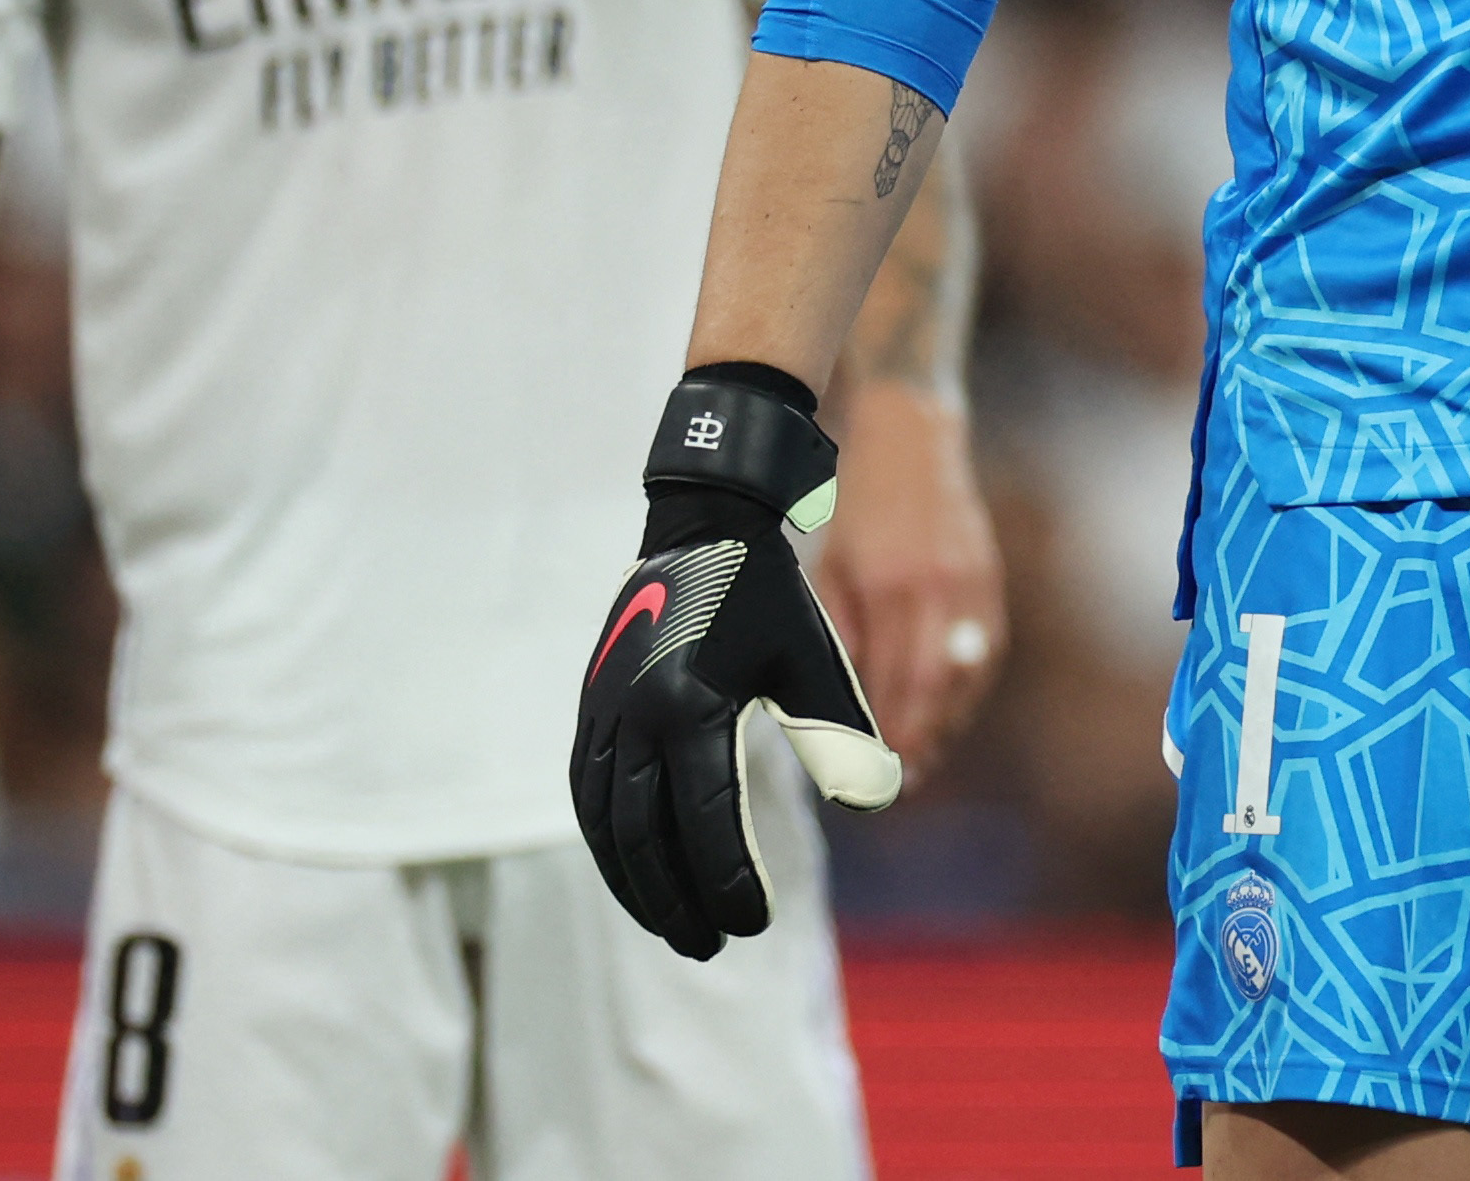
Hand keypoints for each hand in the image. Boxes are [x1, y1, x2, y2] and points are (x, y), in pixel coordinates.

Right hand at [575, 368, 904, 959]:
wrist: (699, 525)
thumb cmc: (768, 597)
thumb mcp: (814, 660)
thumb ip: (843, 733)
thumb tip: (881, 799)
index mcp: (693, 705)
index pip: (706, 820)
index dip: (727, 881)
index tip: (754, 924)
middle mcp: (636, 716)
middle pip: (647, 838)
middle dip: (678, 900)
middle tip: (713, 945)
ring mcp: (604, 713)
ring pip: (608, 826)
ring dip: (637, 884)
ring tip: (676, 929)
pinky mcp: (591, 709)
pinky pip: (588, 794)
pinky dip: (609, 845)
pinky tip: (635, 875)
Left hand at [821, 379, 1007, 772]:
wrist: (911, 434)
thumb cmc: (855, 503)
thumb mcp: (830, 567)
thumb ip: (840, 633)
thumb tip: (841, 701)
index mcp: (892, 585)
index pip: (897, 682)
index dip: (888, 736)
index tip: (873, 777)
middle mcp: (940, 588)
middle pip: (937, 688)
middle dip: (918, 742)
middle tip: (899, 784)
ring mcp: (973, 582)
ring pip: (968, 675)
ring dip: (947, 724)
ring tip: (922, 760)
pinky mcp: (990, 577)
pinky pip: (986, 649)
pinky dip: (969, 688)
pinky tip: (950, 711)